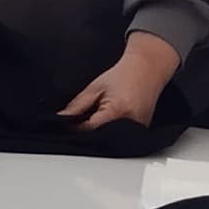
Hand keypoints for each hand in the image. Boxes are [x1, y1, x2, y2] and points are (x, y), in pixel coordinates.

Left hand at [60, 33, 181, 130]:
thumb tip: (60, 119)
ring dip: (99, 132)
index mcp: (117, 110)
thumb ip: (77, 106)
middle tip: (82, 119)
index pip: (88, 129)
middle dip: (87, 131)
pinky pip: (121, 137)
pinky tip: (109, 120)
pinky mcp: (142, 130)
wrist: (147, 68)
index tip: (68, 122)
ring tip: (97, 116)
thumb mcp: (96, 87)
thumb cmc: (124, 74)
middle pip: (100, 137)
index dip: (75, 127)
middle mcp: (130, 123)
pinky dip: (111, 131)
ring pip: (110, 139)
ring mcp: (139, 129)